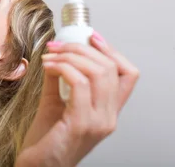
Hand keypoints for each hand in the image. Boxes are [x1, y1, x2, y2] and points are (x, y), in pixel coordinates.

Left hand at [17, 32, 138, 166]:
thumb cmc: (46, 139)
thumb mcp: (56, 102)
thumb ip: (60, 78)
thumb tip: (58, 51)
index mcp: (107, 111)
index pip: (128, 75)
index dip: (113, 51)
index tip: (91, 36)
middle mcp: (109, 117)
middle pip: (110, 68)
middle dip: (82, 48)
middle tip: (59, 44)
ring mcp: (98, 121)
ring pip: (97, 72)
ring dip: (70, 55)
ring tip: (51, 55)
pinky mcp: (81, 123)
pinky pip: (78, 83)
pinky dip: (62, 67)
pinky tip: (47, 65)